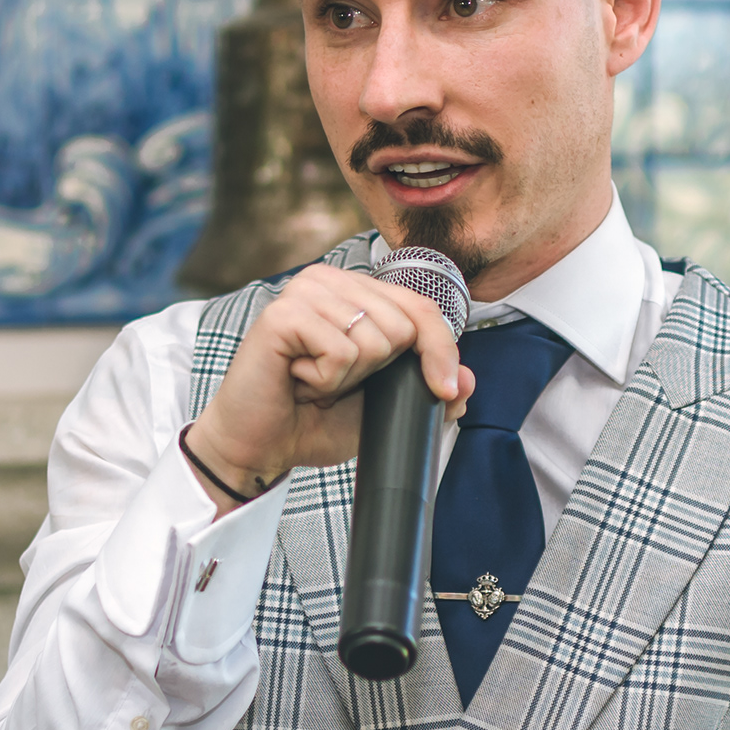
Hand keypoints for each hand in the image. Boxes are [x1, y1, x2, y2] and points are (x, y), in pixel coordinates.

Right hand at [181, 261, 467, 511]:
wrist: (261, 448)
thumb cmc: (314, 421)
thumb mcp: (384, 409)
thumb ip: (426, 393)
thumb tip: (469, 382)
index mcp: (356, 292)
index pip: (421, 307)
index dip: (441, 350)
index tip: (445, 389)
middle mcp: (330, 281)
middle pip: (402, 325)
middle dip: (379, 371)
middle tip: (334, 382)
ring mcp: (303, 292)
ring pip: (373, 339)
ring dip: (346, 378)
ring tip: (312, 381)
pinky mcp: (281, 314)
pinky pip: (339, 350)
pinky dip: (323, 380)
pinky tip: (296, 379)